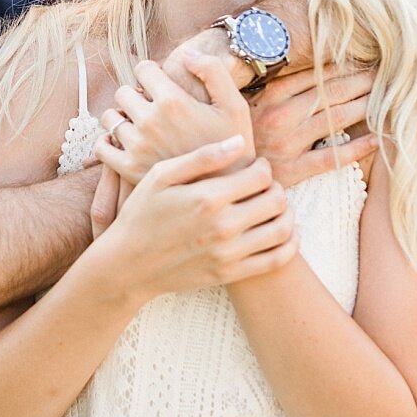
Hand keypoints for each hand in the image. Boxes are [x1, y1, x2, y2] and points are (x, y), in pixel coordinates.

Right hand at [94, 139, 295, 299]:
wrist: (127, 264)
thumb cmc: (141, 214)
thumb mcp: (161, 176)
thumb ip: (202, 157)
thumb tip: (240, 142)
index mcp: (207, 198)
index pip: (261, 176)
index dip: (264, 167)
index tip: (255, 168)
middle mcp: (222, 226)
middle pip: (276, 200)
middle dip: (276, 188)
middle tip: (264, 187)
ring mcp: (228, 253)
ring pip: (283, 229)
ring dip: (286, 214)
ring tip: (274, 207)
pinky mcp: (230, 274)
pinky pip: (276, 260)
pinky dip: (290, 245)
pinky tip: (284, 233)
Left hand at [97, 54, 252, 185]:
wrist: (228, 191)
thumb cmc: (233, 147)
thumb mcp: (234, 105)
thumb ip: (213, 71)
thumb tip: (185, 52)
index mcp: (173, 101)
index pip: (142, 68)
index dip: (153, 73)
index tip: (162, 86)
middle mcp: (150, 121)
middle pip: (122, 91)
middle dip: (136, 95)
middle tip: (153, 109)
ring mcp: (136, 146)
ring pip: (110, 118)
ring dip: (122, 118)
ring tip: (142, 128)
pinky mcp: (127, 168)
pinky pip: (101, 146)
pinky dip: (109, 142)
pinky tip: (127, 144)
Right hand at [248, 67, 380, 185]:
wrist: (224, 176)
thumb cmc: (243, 136)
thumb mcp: (252, 103)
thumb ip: (280, 86)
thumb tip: (313, 64)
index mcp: (271, 94)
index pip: (317, 74)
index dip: (345, 67)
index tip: (366, 61)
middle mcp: (280, 115)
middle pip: (332, 92)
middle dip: (362, 82)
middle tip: (386, 75)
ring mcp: (287, 143)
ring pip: (336, 118)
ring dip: (366, 106)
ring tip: (386, 100)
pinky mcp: (293, 170)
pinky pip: (332, 156)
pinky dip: (358, 146)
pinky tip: (377, 139)